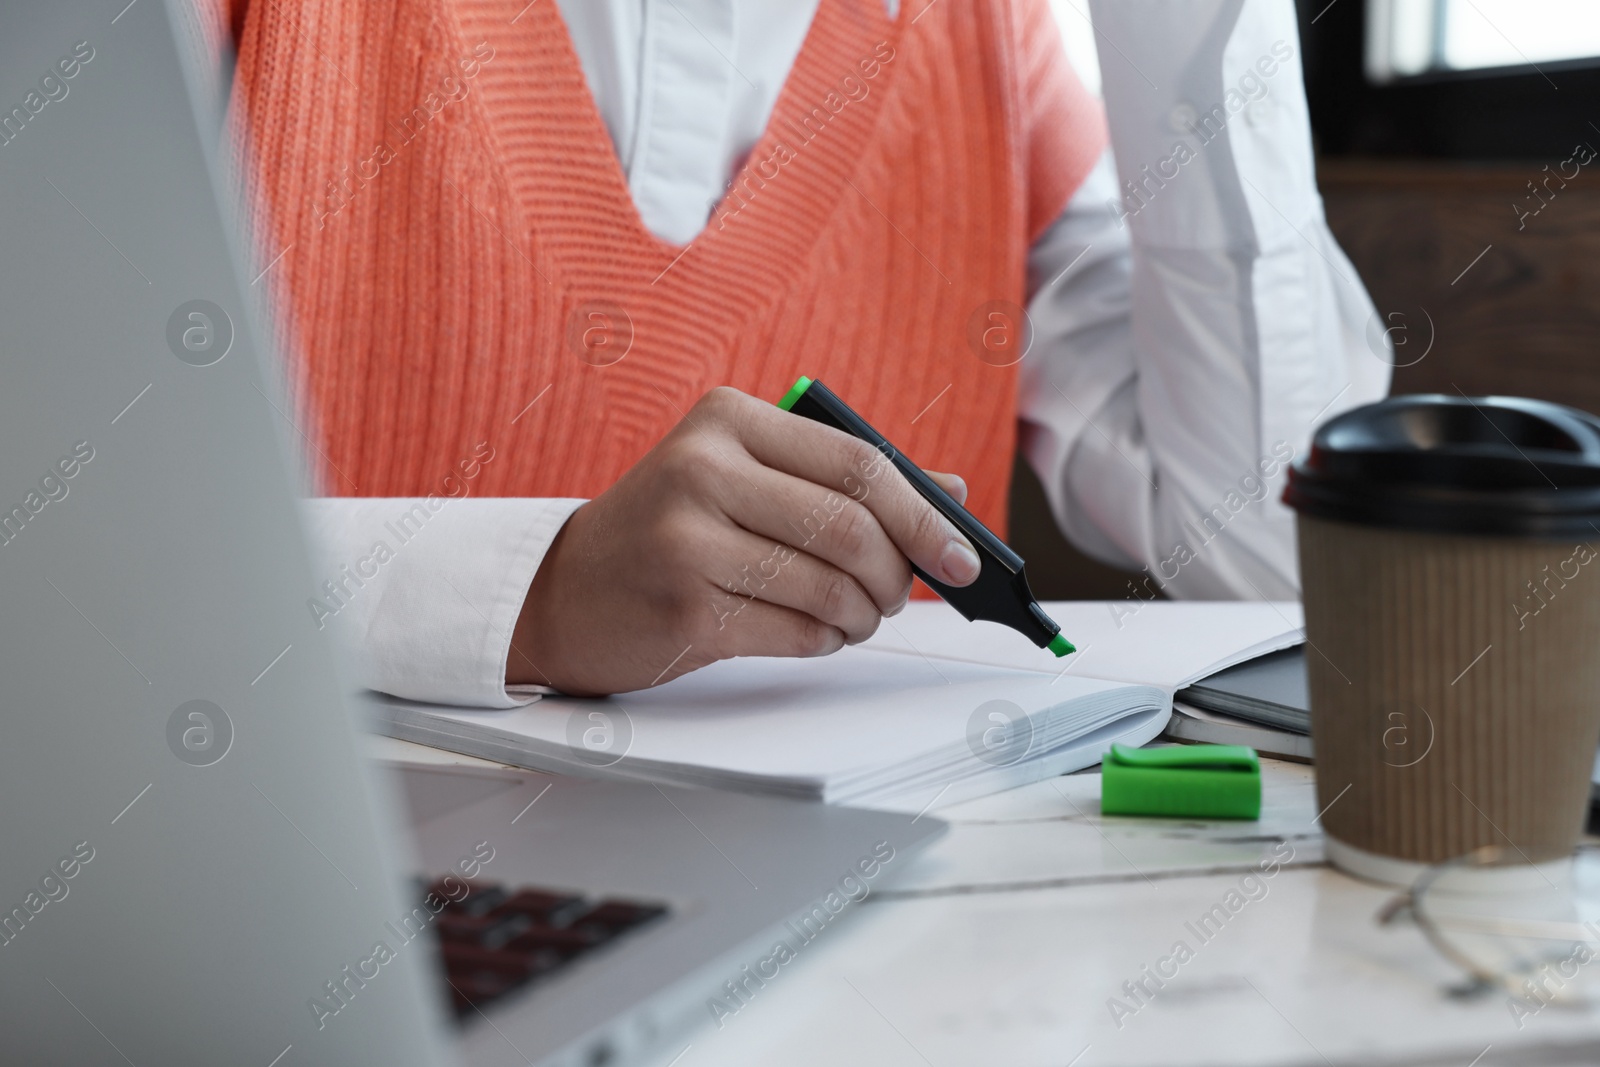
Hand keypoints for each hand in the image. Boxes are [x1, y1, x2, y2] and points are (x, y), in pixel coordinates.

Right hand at [509, 386, 977, 694]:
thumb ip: (847, 479)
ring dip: (862, 615)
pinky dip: (826, 639)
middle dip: (896, 576)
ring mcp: (688, 540)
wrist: (567, 590)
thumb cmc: (672, 528)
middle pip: (852, 529)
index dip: (924, 517)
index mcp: (729, 419)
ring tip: (852, 616)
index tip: (963, 557)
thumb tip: (953, 496)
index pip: (859, 465)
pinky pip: (798, 632)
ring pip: (830, 587)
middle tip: (897, 596)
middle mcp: (704, 468)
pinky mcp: (684, 608)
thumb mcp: (750, 477)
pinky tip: (813, 630)